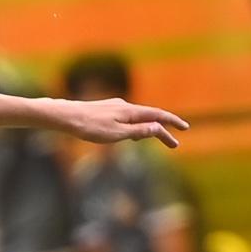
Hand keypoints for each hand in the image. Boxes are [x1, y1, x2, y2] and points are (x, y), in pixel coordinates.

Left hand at [55, 97, 188, 148]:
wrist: (65, 117)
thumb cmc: (89, 127)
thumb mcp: (117, 134)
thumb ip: (138, 131)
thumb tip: (158, 128)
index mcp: (130, 112)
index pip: (158, 115)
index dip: (172, 122)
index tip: (185, 128)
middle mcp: (125, 106)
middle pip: (149, 118)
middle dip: (163, 131)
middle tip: (174, 145)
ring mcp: (115, 108)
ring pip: (137, 119)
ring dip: (149, 130)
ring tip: (157, 139)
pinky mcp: (105, 111)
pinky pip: (126, 119)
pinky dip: (135, 127)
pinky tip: (130, 134)